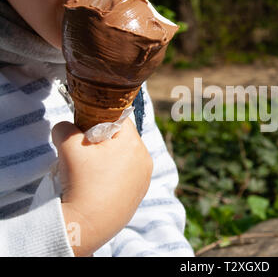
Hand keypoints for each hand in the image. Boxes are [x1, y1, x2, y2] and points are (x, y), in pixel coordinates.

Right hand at [52, 118, 152, 256]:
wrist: (86, 225)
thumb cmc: (81, 181)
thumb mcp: (68, 146)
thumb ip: (66, 128)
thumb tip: (66, 127)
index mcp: (134, 143)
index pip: (119, 118)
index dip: (99, 120)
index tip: (85, 133)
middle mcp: (145, 158)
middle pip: (123, 138)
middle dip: (103, 142)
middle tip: (85, 155)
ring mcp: (144, 178)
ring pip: (124, 157)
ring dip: (108, 160)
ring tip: (90, 174)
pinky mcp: (139, 194)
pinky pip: (126, 176)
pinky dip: (113, 176)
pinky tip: (98, 187)